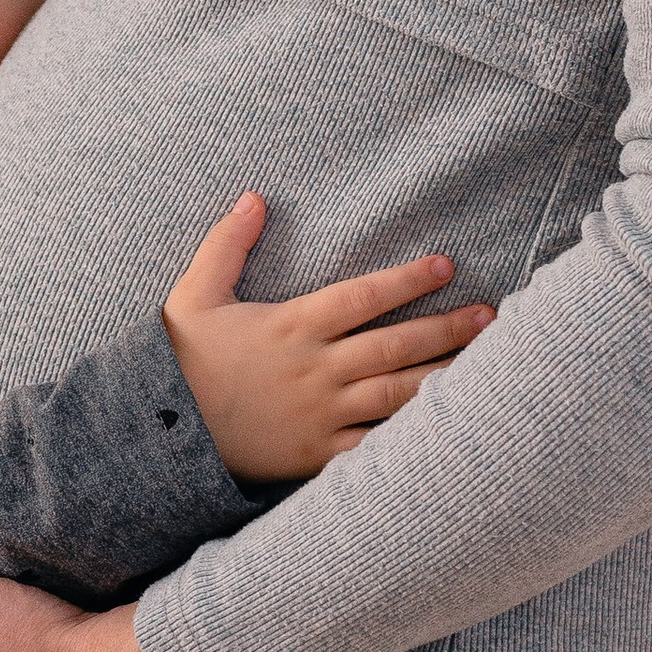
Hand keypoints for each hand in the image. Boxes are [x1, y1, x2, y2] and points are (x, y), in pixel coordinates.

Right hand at [163, 192, 491, 483]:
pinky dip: (413, 437)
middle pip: (395, 345)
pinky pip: (375, 446)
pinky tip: (447, 425)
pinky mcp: (318, 454)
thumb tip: (254, 197)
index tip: (446, 266)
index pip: (363, 297)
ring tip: (486, 365)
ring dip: (444, 376)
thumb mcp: (195, 294)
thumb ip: (227, 244)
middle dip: (447, 329)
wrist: (161, 434)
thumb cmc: (180, 360)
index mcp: (292, 327)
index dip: (407, 279)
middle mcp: (316, 369)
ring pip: (397, 394)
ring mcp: (321, 414)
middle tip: (490, 317)